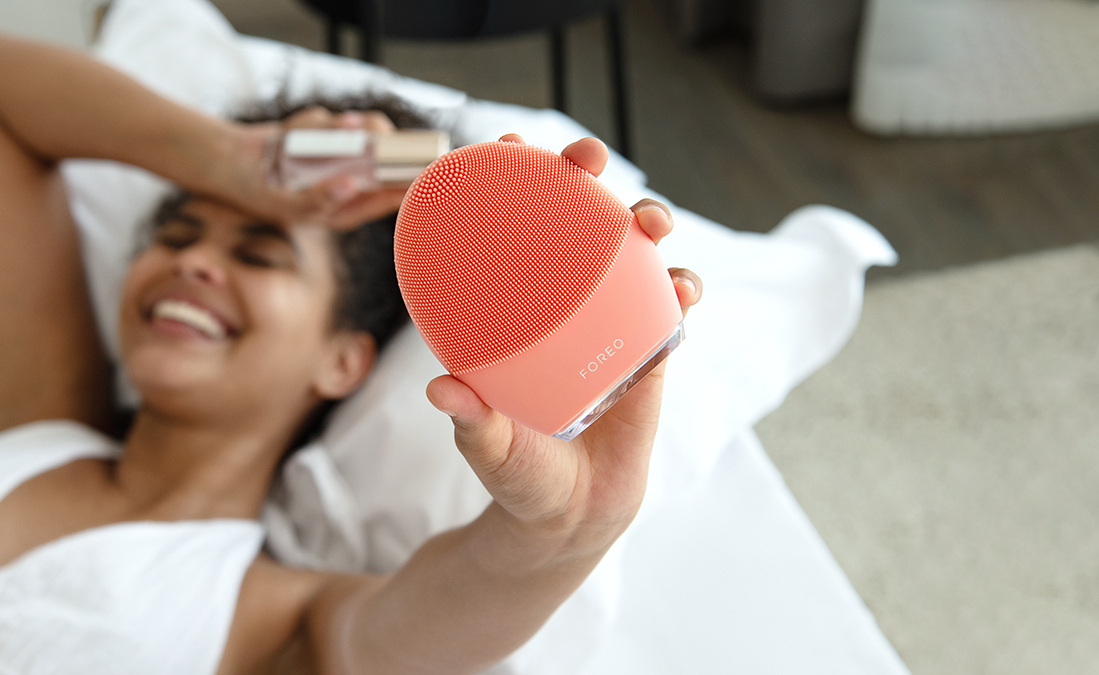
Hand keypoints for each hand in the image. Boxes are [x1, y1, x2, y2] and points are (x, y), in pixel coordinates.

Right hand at [212, 106, 407, 229]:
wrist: (226, 162)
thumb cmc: (258, 192)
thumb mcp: (285, 205)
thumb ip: (317, 200)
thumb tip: (352, 185)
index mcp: (342, 210)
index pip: (385, 201)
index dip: (407, 188)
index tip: (424, 175)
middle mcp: (344, 184)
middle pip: (384, 165)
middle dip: (388, 148)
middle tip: (384, 135)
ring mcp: (335, 157)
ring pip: (365, 137)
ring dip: (356, 128)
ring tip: (347, 125)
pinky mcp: (322, 134)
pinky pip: (333, 122)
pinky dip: (314, 122)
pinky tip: (291, 131)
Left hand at [426, 135, 702, 552]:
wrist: (573, 516)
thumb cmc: (520, 476)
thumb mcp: (491, 448)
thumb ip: (472, 424)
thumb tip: (443, 390)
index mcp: (516, 314)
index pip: (509, 233)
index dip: (508, 181)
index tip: (502, 142)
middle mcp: (563, 307)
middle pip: (576, 222)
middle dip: (584, 176)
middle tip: (586, 158)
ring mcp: (609, 322)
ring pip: (633, 253)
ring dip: (648, 223)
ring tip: (650, 222)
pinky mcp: (650, 349)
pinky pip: (670, 307)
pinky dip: (682, 289)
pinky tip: (684, 288)